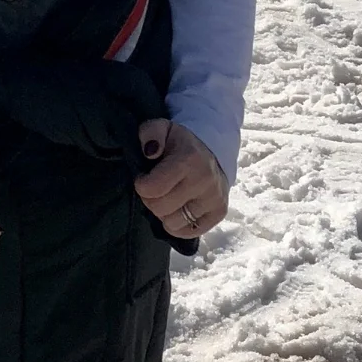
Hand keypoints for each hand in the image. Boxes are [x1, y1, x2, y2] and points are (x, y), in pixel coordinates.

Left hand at [134, 119, 227, 236]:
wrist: (213, 150)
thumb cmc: (181, 143)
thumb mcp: (163, 128)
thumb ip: (150, 133)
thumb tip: (150, 152)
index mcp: (189, 159)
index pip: (154, 188)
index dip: (141, 185)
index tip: (143, 178)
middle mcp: (205, 181)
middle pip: (160, 208)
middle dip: (150, 199)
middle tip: (154, 189)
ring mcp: (214, 198)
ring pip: (173, 223)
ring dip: (164, 213)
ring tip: (168, 197)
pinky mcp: (220, 213)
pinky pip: (188, 233)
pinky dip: (178, 224)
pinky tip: (179, 207)